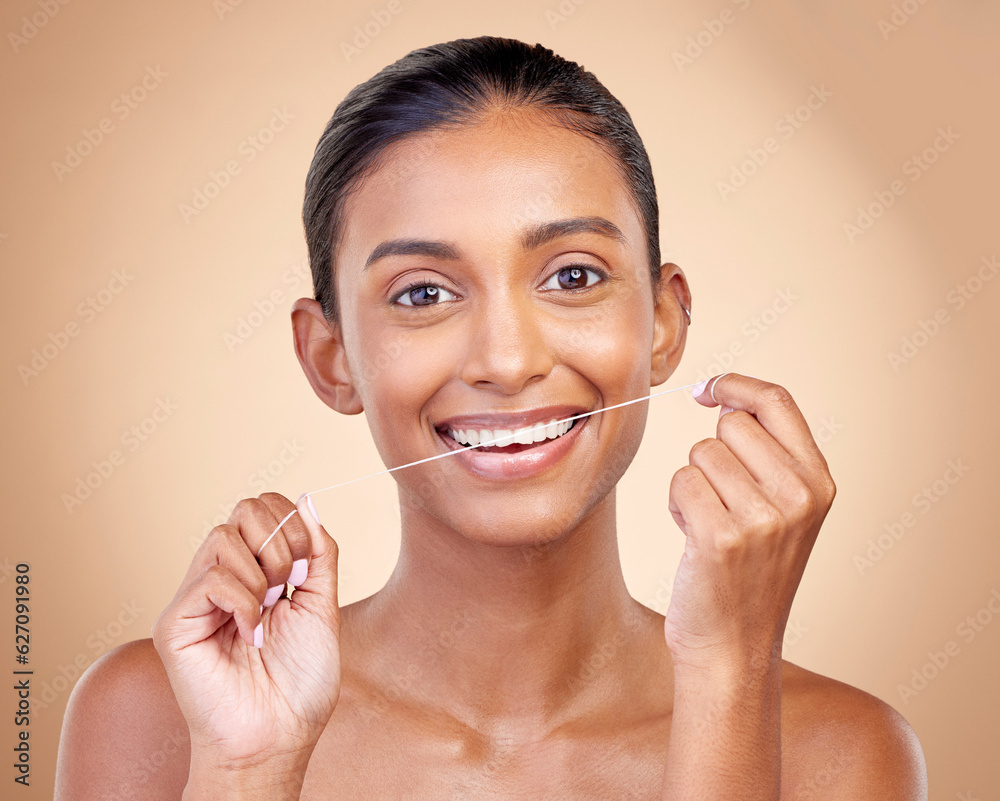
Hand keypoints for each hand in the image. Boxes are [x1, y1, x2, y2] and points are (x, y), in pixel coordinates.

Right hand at [152, 492, 340, 769]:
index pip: (263, 508)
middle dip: (280, 540)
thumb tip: (308, 501)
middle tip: (289, 585)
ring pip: (224, 535)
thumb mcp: (322, 603)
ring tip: (267, 614)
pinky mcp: (176, 622)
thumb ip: (318, 552)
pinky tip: (249, 633)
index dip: (292, 522)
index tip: (307, 563)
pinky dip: (242, 600)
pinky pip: (211, 577)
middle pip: (243, 509)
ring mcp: (196, 597)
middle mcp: (222, 577)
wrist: (279, 734)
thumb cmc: (300, 680)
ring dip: (262, 573)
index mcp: (256, 570)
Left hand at [664, 373, 836, 673]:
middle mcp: (800, 497)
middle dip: (712, 455)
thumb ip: (767, 455)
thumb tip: (724, 399)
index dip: (736, 385)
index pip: (778, 402)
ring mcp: (764, 518)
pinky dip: (677, 505)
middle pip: (730, 425)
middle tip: (722, 502)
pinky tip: (694, 540)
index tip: (707, 389)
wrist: (735, 648)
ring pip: (700, 454)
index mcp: (819, 483)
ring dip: (693, 485)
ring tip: (711, 526)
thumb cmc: (747, 573)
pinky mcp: (722, 537)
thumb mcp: (781, 510)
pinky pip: (681, 482)